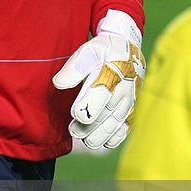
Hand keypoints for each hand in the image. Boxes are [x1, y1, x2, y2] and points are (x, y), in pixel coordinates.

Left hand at [53, 10, 144, 149]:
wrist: (128, 50)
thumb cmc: (104, 52)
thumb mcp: (89, 51)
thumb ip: (74, 68)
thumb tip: (59, 83)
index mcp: (112, 72)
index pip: (101, 93)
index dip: (87, 107)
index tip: (75, 114)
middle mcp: (123, 90)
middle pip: (106, 115)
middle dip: (88, 126)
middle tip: (73, 129)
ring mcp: (129, 102)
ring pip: (114, 126)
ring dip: (97, 136)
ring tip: (83, 138)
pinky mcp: (132, 112)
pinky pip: (123, 131)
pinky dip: (110, 139)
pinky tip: (97, 140)